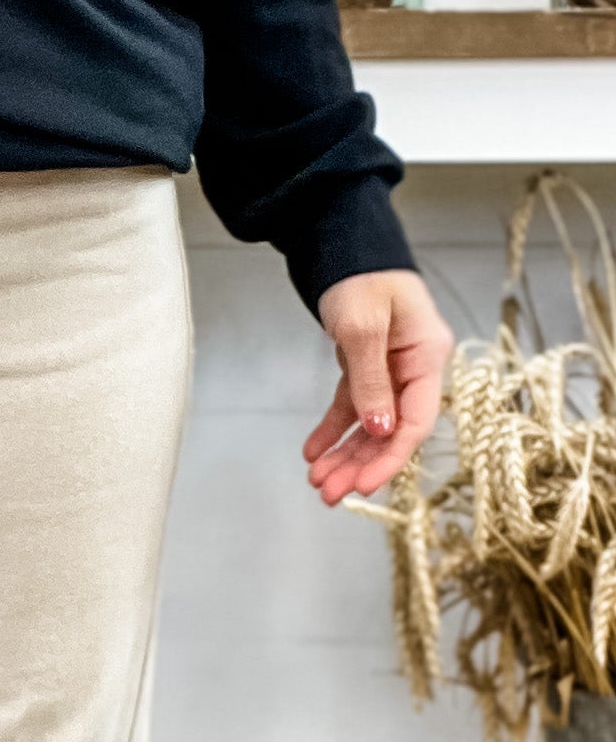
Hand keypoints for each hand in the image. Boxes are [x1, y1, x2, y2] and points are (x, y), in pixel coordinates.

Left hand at [304, 269, 453, 506]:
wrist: (344, 246)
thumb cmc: (361, 276)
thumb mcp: (363, 327)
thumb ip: (371, 381)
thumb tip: (381, 430)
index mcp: (428, 356)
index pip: (416, 420)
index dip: (391, 458)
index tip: (364, 486)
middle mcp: (414, 368)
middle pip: (392, 430)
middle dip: (361, 465)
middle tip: (329, 494)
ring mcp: (392, 370)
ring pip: (370, 425)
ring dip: (345, 455)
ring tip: (317, 482)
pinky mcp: (367, 368)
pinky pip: (352, 408)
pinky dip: (332, 431)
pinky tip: (313, 453)